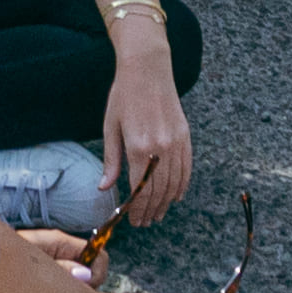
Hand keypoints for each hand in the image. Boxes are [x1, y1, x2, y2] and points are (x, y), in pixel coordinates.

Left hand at [103, 57, 194, 228]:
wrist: (148, 69)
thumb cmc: (124, 96)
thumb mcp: (111, 127)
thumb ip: (111, 160)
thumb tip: (105, 188)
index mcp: (138, 147)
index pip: (140, 190)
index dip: (137, 209)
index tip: (134, 220)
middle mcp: (161, 149)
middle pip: (158, 191)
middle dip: (151, 210)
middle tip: (145, 222)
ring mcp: (176, 143)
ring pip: (174, 183)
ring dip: (166, 202)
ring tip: (158, 214)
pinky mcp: (185, 137)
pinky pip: (186, 168)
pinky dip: (182, 185)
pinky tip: (176, 196)